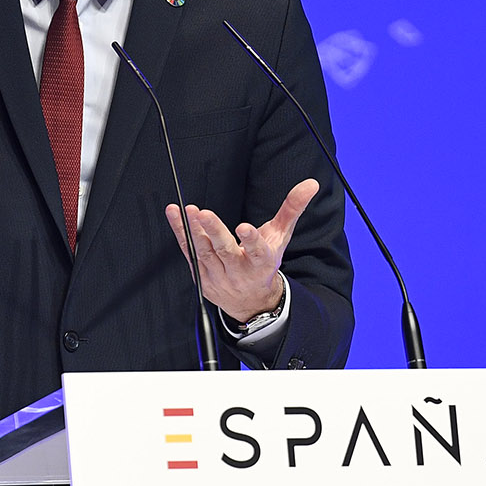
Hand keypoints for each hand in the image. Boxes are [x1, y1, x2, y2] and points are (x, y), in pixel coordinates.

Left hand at [165, 178, 318, 323]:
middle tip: (203, 213)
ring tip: (188, 211)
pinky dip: (181, 233)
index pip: (257, 251)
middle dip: (214, 232)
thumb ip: (292, 209)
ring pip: (205, 252)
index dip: (251, 240)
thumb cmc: (265, 263)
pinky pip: (189, 252)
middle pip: (225, 251)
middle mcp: (240, 272)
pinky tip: (175, 215)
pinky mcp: (201, 277)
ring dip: (194, 231)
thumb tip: (310, 184)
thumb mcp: (281, 237)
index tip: (244, 228)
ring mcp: (219, 276)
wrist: (251, 301)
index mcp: (262, 262)